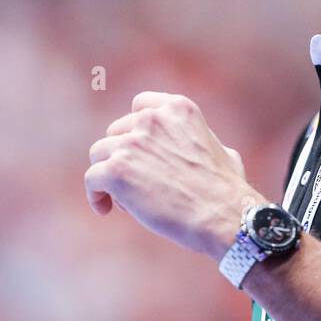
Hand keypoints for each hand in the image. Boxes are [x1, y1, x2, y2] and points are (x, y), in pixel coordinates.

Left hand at [86, 91, 260, 258]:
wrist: (223, 214)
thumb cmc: (227, 191)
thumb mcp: (222, 150)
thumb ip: (202, 141)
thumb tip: (205, 146)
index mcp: (178, 108)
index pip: (140, 105)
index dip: (135, 128)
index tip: (137, 149)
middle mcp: (151, 119)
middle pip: (116, 132)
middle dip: (122, 155)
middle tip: (136, 183)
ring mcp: (132, 143)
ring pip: (100, 154)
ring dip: (109, 175)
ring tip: (125, 200)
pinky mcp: (117, 170)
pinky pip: (92, 178)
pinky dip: (96, 194)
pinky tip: (105, 208)